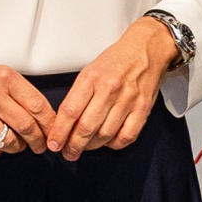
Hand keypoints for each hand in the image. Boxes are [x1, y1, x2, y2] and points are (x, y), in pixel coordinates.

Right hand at [0, 34, 53, 159]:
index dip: (51, 124)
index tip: (54, 132)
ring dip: (17, 148)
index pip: (38, 106)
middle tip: (40, 146)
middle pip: (28, 127)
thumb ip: (20, 94)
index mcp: (5, 77)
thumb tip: (46, 119)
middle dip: (38, 141)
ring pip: (9, 142)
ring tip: (17, 145)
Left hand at [47, 17, 179, 158]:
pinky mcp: (143, 108)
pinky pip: (127, 136)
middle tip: (68, 153)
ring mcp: (128, 100)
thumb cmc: (116, 60)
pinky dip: (115, 144)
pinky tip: (108, 142)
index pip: (70, 111)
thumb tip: (65, 123)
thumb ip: (78, 95)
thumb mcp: (89, 70)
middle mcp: (109, 89)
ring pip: (105, 134)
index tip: (54, 143)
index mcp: (91, 78)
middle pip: (86, 127)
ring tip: (85, 148)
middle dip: (73, 145)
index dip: (59, 132)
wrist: (146, 48)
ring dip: (92, 146)